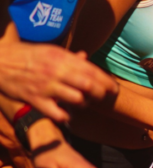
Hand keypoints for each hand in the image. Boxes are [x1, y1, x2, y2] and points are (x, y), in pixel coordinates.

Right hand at [0, 44, 118, 122]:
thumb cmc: (25, 55)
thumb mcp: (48, 51)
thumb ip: (68, 57)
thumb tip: (85, 57)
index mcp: (61, 58)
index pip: (92, 71)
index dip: (106, 82)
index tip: (113, 89)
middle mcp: (56, 71)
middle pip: (89, 86)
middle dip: (100, 94)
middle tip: (101, 98)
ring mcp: (46, 86)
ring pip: (77, 99)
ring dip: (83, 104)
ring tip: (82, 104)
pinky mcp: (35, 99)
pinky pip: (57, 113)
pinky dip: (65, 116)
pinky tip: (66, 115)